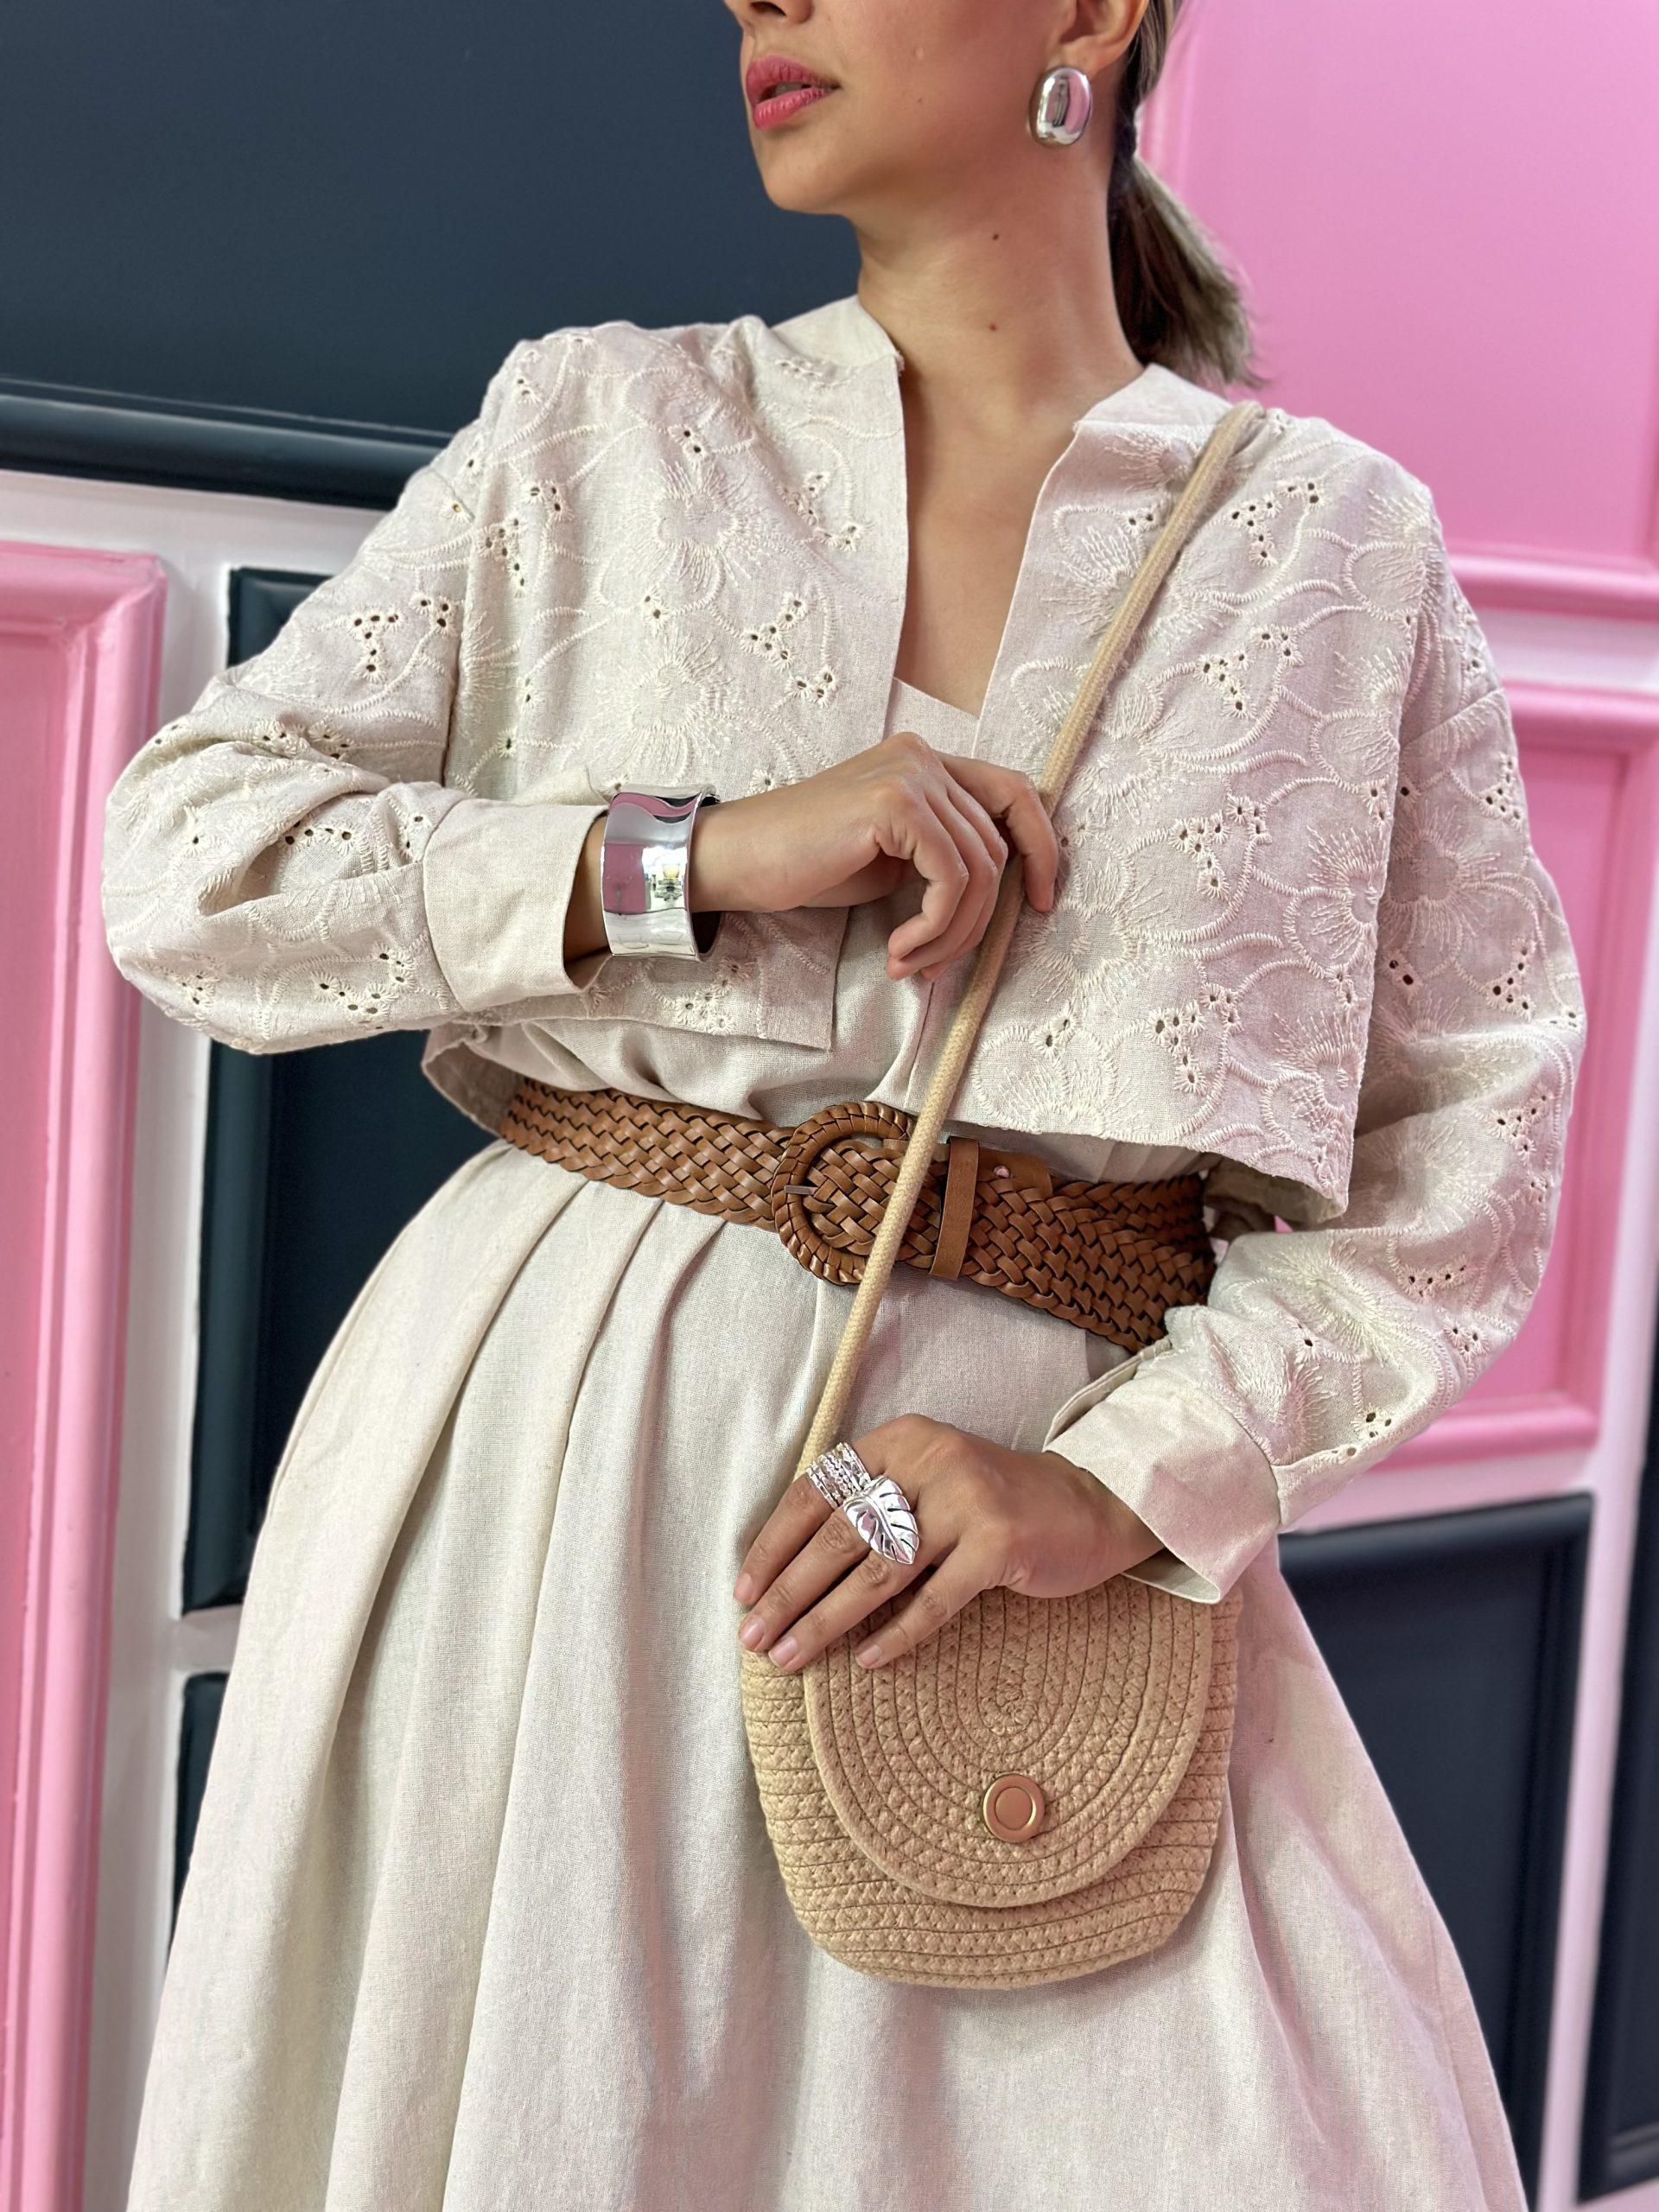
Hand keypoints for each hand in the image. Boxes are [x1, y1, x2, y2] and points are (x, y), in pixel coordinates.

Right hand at [690, 731, 1059, 982]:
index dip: (1042, 847)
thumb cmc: (806, 865)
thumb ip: (941, 854)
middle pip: (996, 846)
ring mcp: (911, 774)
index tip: (1042, 903)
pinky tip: (901, 950)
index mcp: (926, 762)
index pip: (1014, 794)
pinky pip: (951, 879)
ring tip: (915, 963)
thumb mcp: (890, 855)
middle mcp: (924, 757)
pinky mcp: (895, 804)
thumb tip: (1000, 897)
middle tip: (940, 964)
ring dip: (953, 933)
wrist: (739, 860)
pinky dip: (935, 926)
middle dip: (980, 920)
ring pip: (979, 870)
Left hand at [731, 1415, 1164, 1672]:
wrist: (1088, 1506)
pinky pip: (934, 1600)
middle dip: (788, 1591)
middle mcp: (930, 1458)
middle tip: (754, 1638)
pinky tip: (866, 1662)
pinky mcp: (1001, 1543)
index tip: (744, 1591)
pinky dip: (896, 1635)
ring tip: (790, 1657)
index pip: (817, 1490)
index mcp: (901, 1439)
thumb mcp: (928, 1483)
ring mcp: (968, 1499)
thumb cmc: (991, 1505)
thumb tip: (789, 1575)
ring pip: (877, 1570)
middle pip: (840, 1535)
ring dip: (826, 1620)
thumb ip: (873, 1508)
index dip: (774, 1543)